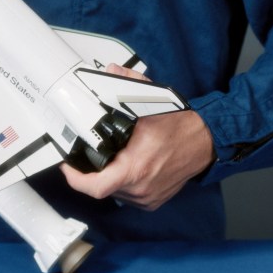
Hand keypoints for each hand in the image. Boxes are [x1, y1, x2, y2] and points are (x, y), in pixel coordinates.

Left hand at [60, 64, 214, 210]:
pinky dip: (122, 182)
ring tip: (108, 157)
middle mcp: (141, 186)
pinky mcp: (153, 200)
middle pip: (103, 186)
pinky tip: (123, 166)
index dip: (76, 179)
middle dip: (92, 171)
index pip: (96, 186)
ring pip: (115, 192)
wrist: (204, 141)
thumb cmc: (180, 126)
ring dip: (108, 176)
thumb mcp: (150, 101)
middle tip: (86, 154)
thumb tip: (111, 72)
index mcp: (136, 166)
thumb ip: (126, 84)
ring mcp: (147, 196)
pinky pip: (128, 195)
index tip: (67, 168)